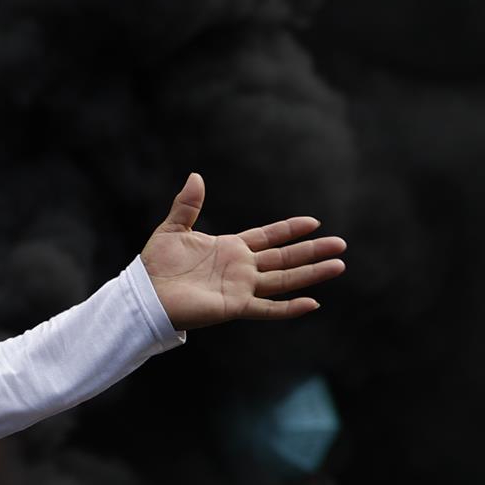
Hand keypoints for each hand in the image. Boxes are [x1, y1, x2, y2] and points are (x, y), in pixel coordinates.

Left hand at [141, 174, 346, 329]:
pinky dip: (289, 308)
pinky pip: (268, 309)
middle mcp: (241, 268)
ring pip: (284, 280)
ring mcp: (240, 288)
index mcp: (229, 248)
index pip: (268, 237)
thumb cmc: (154, 265)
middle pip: (284, 257)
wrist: (144, 294)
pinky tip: (313, 303)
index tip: (314, 222)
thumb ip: (188, 204)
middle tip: (341, 244)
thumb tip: (196, 175)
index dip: (290, 230)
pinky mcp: (234, 306)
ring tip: (338, 265)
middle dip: (312, 250)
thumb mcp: (172, 229)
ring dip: (311, 273)